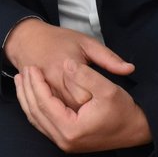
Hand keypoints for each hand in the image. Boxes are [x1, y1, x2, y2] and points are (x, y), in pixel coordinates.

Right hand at [5, 18, 134, 108]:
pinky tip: (72, 115)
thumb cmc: (60, 40)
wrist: (27, 40)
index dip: (98, 101)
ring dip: (75, 116)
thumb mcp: (87, 43)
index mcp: (65, 68)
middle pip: (74, 108)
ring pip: (61, 113)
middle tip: (100, 109)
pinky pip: (50, 112)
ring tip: (88, 115)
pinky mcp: (39, 96)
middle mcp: (53, 82)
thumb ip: (108, 58)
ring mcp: (45, 91)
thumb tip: (129, 69)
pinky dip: (63, 115)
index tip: (107, 101)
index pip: (85, 96)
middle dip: (87, 113)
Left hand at [15, 60, 151, 152]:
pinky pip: (42, 123)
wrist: (136, 129)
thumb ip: (85, 76)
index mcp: (71, 129)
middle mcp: (64, 140)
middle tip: (23, 70)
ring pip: (36, 119)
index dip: (36, 83)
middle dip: (27, 90)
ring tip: (21, 79)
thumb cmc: (123, 110)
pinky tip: (31, 94)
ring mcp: (64, 143)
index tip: (31, 67)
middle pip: (35, 112)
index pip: (44, 103)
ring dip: (26, 98)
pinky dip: (34, 107)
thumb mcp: (108, 89)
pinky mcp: (66, 141)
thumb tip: (66, 64)